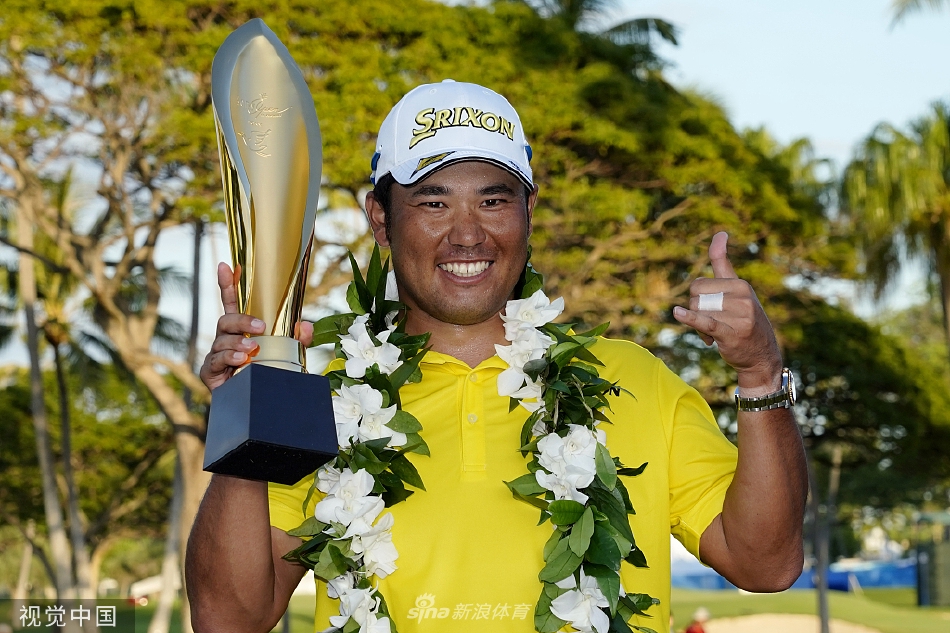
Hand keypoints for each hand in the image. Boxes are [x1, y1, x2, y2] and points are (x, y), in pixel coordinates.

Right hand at [199, 263, 313, 391]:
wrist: (259, 405)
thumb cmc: (269, 374)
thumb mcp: (288, 355)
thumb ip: (298, 339)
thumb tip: (305, 326)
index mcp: (242, 330)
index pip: (232, 303)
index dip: (227, 284)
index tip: (225, 265)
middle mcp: (226, 339)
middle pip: (226, 320)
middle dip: (242, 320)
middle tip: (261, 327)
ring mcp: (216, 355)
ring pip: (221, 340)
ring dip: (238, 343)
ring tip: (252, 349)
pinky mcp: (210, 372)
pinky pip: (216, 360)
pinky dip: (229, 358)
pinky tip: (241, 361)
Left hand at [672, 232, 781, 392]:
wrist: (762, 357)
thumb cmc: (744, 324)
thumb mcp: (739, 296)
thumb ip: (724, 271)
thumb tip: (719, 235)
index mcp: (741, 285)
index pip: (711, 272)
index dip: (717, 251)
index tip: (721, 234)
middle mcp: (742, 296)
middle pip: (695, 292)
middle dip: (695, 308)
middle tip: (710, 323)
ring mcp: (738, 315)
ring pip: (697, 310)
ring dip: (698, 325)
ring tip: (713, 333)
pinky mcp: (731, 333)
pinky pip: (704, 322)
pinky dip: (689, 319)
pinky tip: (678, 313)